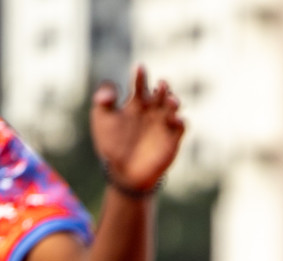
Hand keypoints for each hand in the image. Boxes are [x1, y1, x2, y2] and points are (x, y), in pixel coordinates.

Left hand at [91, 67, 184, 192]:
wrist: (124, 171)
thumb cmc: (111, 143)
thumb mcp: (101, 119)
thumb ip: (103, 102)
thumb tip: (111, 94)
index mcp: (136, 104)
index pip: (140, 86)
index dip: (140, 76)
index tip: (140, 68)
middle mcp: (152, 111)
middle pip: (160, 94)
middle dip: (162, 88)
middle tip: (162, 84)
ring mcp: (163, 124)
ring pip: (173, 108)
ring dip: (174, 102)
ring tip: (171, 100)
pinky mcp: (173, 139)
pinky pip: (180, 127)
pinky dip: (180, 122)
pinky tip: (176, 119)